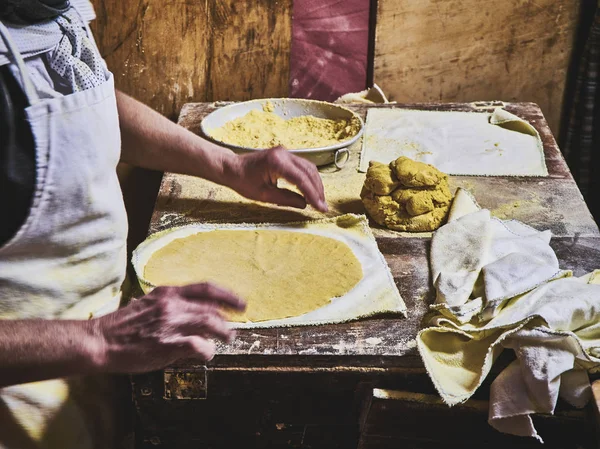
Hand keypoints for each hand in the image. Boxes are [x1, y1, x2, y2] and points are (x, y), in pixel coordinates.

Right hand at [93, 283, 245, 372]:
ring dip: (222, 334)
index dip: (227, 295)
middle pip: (211, 309)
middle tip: (232, 330)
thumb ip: (169, 306)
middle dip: (226, 320)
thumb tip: (193, 314)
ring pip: (210, 325)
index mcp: (167, 293)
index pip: (205, 289)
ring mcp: (171, 323)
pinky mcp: (168, 344)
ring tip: (225, 340)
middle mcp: (172, 305)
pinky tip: (205, 354)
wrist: (100, 341)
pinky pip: (200, 346)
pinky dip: (207, 351)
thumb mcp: (147, 305)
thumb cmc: (122, 326)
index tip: (240, 303)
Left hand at [226, 147, 327, 211]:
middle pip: (309, 171)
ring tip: (319, 201)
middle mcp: (284, 153)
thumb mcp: (263, 195)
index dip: (313, 194)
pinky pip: (303, 166)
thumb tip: (304, 204)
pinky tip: (311, 191)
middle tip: (323, 207)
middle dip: (318, 190)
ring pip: (309, 168)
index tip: (321, 208)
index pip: (301, 179)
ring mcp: (286, 152)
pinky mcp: (286, 155)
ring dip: (316, 184)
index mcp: (276, 162)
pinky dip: (309, 179)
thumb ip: (285, 199)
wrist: (231, 167)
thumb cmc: (242, 181)